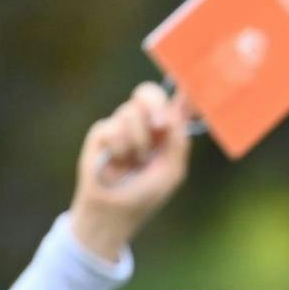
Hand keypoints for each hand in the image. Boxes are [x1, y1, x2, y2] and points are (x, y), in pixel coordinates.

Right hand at [70, 82, 192, 262]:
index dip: (182, 90)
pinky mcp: (101, 132)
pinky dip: (120, 148)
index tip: (187, 80)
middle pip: (147, 93)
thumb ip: (178, 142)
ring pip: (130, 112)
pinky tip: (119, 161)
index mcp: (165, 131)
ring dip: (138, 141)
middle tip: (159, 125)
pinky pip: (113, 127)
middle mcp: (144, 123)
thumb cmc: (148, 192)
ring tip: (136, 161)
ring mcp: (122, 126)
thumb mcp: (172, 170)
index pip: (174, 104)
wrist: (117, 209)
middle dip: (154, 104)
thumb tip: (177, 114)